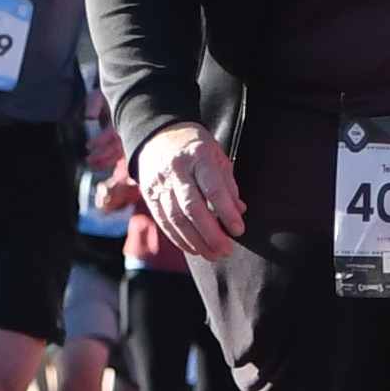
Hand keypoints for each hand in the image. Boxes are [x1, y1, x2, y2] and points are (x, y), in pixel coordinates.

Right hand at [137, 120, 244, 265]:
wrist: (158, 136)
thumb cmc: (195, 148)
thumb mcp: (217, 156)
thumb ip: (228, 184)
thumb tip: (239, 211)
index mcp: (197, 156)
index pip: (213, 189)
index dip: (226, 212)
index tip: (238, 229)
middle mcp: (176, 170)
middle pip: (193, 208)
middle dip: (211, 234)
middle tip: (226, 250)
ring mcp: (159, 183)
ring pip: (177, 219)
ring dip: (196, 242)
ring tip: (213, 254)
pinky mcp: (149, 195)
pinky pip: (164, 222)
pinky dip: (180, 239)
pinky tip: (194, 249)